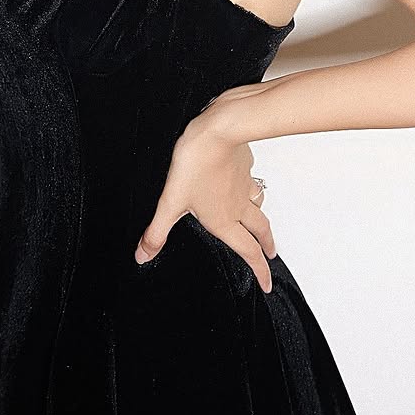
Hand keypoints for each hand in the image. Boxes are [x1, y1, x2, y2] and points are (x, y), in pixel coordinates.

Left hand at [134, 114, 276, 292]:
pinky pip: (251, 180)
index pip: (247, 251)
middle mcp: (238, 205)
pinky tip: (243, 181)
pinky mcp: (244, 165)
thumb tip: (143, 256)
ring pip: (259, 206)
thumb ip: (156, 232)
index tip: (267, 284)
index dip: (259, 271)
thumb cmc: (196, 164)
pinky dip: (250, 186)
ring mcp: (244, 184)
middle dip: (266, 246)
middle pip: (260, 231)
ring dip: (262, 218)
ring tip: (260, 224)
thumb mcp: (170, 202)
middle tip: (270, 256)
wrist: (219, 130)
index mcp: (223, 220)